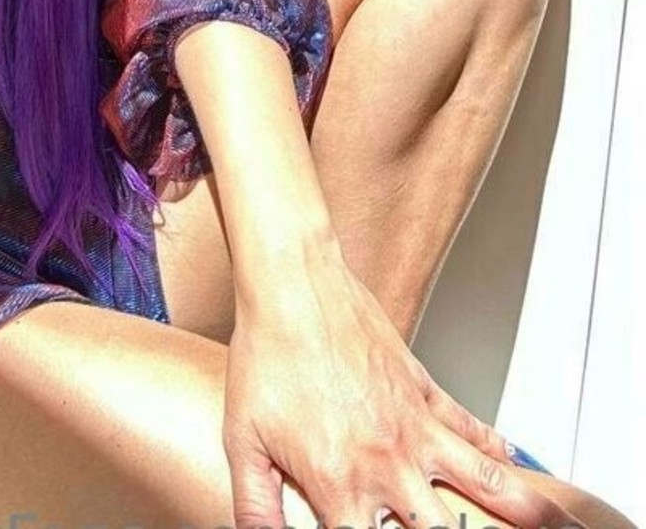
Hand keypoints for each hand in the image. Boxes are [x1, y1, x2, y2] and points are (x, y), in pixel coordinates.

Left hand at [223, 249, 585, 528]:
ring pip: (485, 481)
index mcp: (341, 484)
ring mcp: (415, 426)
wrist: (292, 285)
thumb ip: (256, 507)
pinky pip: (472, 428)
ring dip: (520, 509)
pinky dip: (499, 451)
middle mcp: (389, 462)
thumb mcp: (243, 441)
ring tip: (546, 525)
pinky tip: (514, 465)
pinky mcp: (425, 390)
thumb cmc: (266, 354)